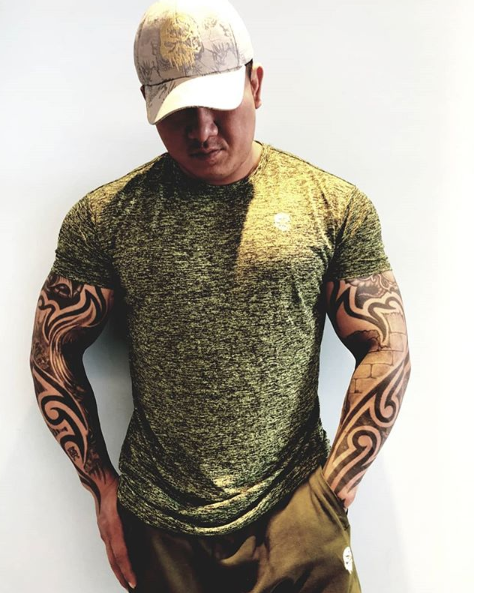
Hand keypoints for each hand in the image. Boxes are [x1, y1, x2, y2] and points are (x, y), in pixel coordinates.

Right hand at [96, 475, 136, 590]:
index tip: (134, 581)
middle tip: (131, 588)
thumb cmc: (119, 487)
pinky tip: (121, 563)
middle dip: (122, 575)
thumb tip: (154, 519)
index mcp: (114, 524)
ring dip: (118, 570)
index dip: (127, 568)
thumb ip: (139, 511)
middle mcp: (107, 531)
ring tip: (126, 581)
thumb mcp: (131, 497)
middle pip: (113, 559)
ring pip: (110, 556)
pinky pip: (109, 549)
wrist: (101, 483)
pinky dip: (115, 559)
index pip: (121, 552)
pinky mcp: (104, 530)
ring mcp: (103, 531)